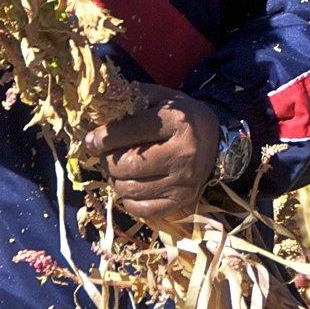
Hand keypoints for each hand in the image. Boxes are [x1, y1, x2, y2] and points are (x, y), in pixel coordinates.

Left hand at [81, 83, 221, 223]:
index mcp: (178, 122)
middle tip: (107, 155)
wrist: (217, 144)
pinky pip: (140, 209)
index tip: (92, 140)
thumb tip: (96, 113)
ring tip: (119, 169)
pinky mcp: (181, 201)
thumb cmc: (182, 119)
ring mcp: (182, 182)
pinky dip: (128, 200)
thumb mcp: (162, 99)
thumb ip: (131, 100)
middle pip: (123, 165)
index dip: (101, 138)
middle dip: (106, 160)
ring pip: (127, 189)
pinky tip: (133, 185)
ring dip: (115, 179)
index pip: (127, 132)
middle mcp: (182, 154)